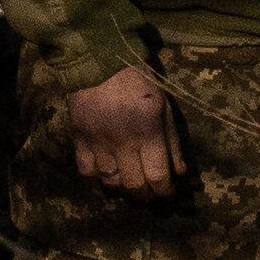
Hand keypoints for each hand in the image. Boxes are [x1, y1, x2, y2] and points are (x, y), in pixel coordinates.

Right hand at [64, 64, 181, 195]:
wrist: (100, 64)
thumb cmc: (139, 83)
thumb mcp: (164, 107)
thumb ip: (172, 142)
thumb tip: (181, 173)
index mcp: (148, 132)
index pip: (157, 177)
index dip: (164, 192)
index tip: (167, 193)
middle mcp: (123, 142)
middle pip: (134, 186)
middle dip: (145, 195)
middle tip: (149, 192)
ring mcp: (98, 143)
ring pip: (110, 183)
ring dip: (122, 187)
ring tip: (129, 181)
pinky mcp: (79, 139)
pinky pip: (86, 171)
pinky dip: (97, 175)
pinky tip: (105, 169)